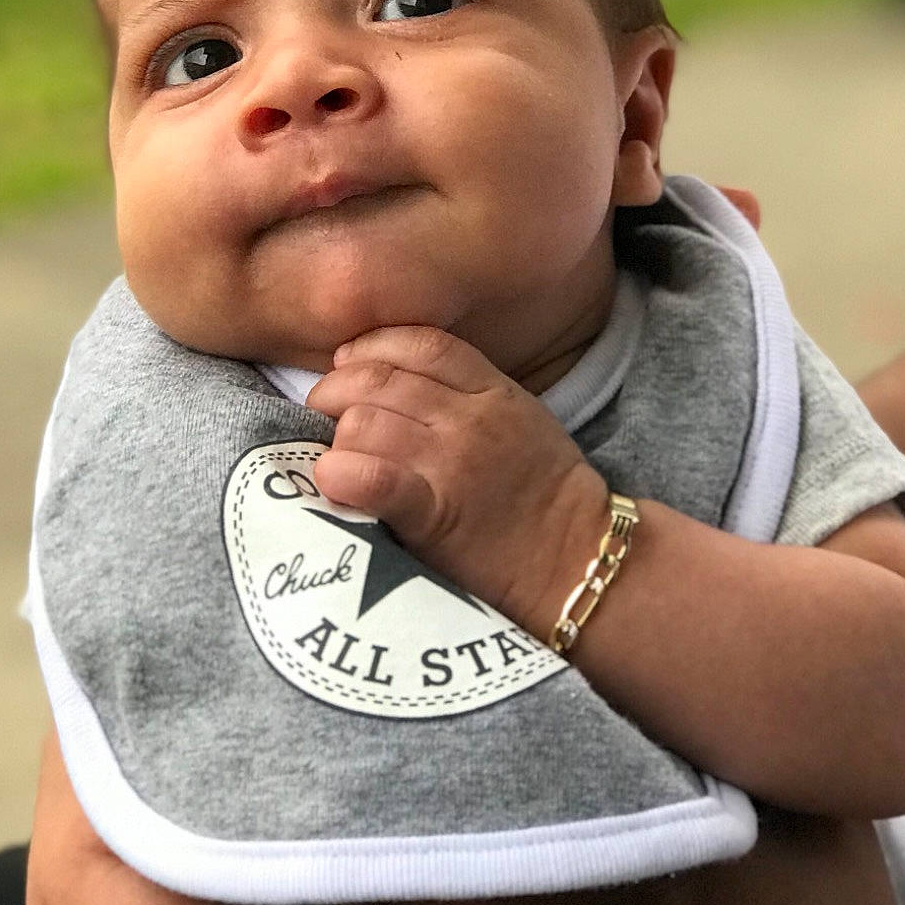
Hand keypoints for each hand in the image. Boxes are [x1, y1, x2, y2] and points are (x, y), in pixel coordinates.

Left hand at [306, 326, 606, 635]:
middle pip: (379, 380)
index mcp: (492, 391)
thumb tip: (394, 381)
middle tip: (325, 414)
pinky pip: (371, 477)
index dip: (371, 348)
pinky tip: (333, 480)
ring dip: (339, 440)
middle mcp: (468, 420)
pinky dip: (340, 474)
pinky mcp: (433, 512)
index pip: (420, 344)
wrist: (578, 560)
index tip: (347, 364)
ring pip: (364, 423)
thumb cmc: (545, 495)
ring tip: (341, 459)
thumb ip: (466, 392)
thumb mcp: (519, 418)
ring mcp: (450, 464)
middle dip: (337, 392)